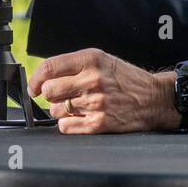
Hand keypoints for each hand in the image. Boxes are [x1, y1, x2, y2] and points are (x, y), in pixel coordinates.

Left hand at [28, 49, 178, 134]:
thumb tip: (44, 76)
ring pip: (55, 110)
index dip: (36, 79)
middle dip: (50, 95)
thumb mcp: (102, 60)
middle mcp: (92, 80)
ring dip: (61, 110)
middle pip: (49, 90)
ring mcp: (95, 103)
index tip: (34, 86)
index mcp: (91, 60)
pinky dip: (68, 124)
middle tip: (58, 96)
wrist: (153, 98)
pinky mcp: (98, 123)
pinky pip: (65, 126)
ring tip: (78, 106)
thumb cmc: (125, 79)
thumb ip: (74, 65)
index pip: (49, 67)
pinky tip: (80, 117)